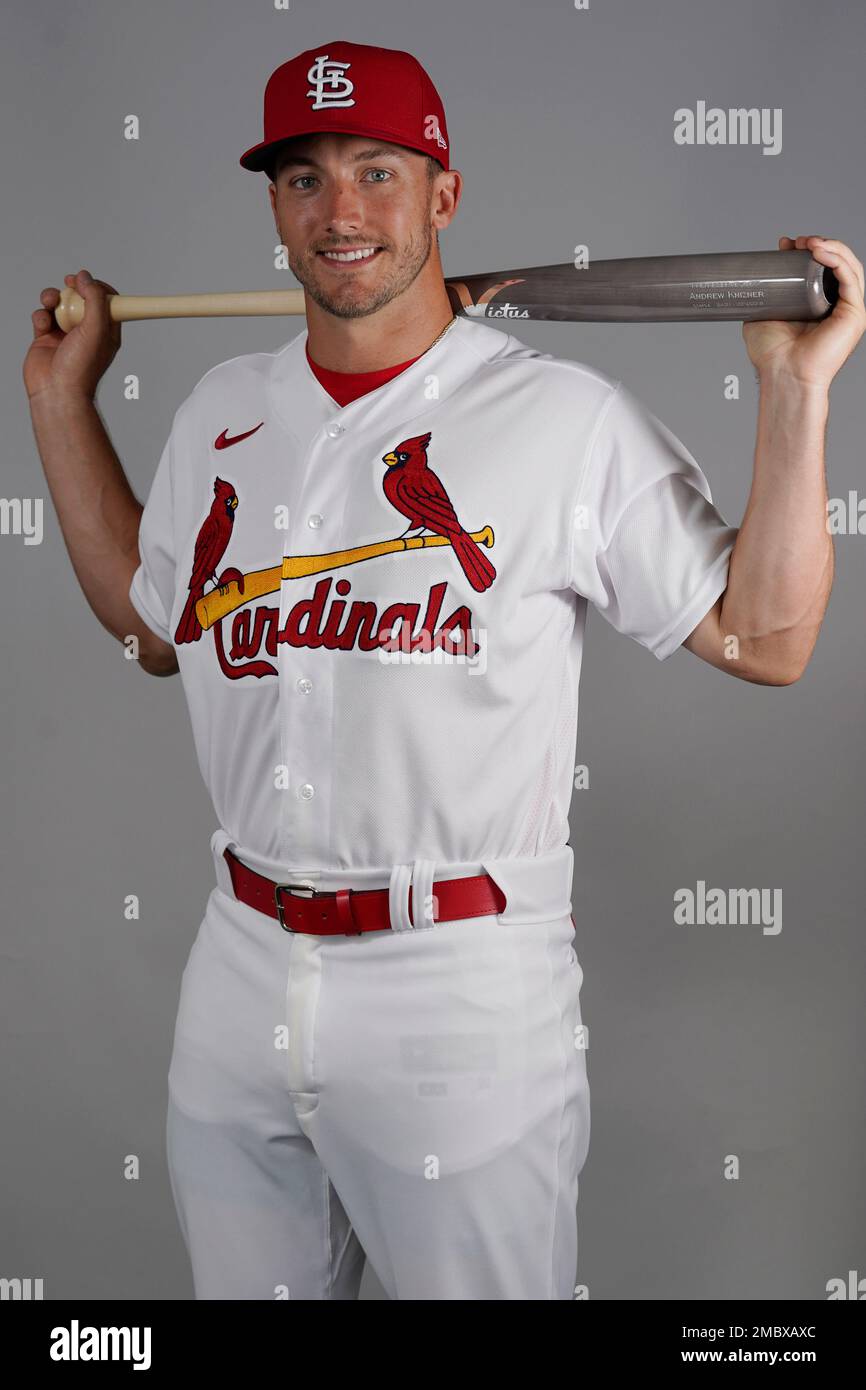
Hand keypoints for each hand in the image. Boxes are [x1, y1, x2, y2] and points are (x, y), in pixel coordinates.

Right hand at [23, 268, 121, 403]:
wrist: (56, 392)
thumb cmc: (81, 368)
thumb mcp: (96, 329)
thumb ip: (95, 299)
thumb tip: (86, 277)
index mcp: (106, 332)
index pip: (107, 302)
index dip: (98, 287)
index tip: (87, 280)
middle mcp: (87, 332)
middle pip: (81, 299)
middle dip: (73, 289)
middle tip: (69, 283)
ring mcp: (66, 335)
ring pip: (59, 305)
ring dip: (52, 297)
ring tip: (50, 300)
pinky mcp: (46, 339)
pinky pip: (42, 317)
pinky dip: (41, 315)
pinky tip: (43, 324)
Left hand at [742, 235, 865, 389]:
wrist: (781, 374)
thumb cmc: (772, 354)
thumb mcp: (763, 314)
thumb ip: (766, 295)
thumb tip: (759, 271)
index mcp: (817, 306)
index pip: (819, 270)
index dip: (806, 252)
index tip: (786, 244)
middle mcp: (835, 306)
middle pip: (836, 264)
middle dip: (819, 245)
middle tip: (798, 241)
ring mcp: (847, 309)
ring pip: (848, 266)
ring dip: (831, 247)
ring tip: (809, 242)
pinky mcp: (855, 314)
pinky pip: (851, 278)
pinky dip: (838, 260)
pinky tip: (822, 251)